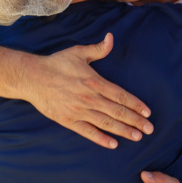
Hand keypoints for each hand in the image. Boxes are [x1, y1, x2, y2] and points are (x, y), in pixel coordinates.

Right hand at [23, 34, 154, 148]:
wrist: (32, 77)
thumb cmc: (57, 63)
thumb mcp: (79, 52)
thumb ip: (98, 49)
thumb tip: (111, 38)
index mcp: (94, 81)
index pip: (121, 95)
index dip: (136, 104)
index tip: (147, 112)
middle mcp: (89, 98)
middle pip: (117, 111)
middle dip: (135, 121)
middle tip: (149, 129)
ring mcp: (78, 110)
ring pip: (106, 123)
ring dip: (123, 131)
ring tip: (137, 137)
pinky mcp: (68, 120)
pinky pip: (87, 132)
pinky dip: (101, 138)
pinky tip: (113, 144)